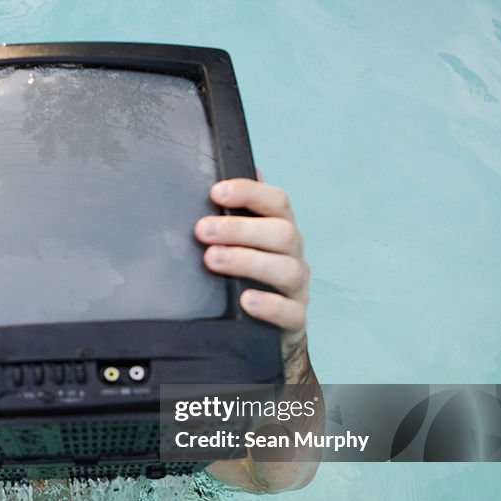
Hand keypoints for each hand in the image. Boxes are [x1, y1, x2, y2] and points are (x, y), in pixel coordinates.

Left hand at [194, 176, 313, 382]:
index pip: (276, 202)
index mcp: (280, 230)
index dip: (249, 193)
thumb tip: (232, 169)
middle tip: (203, 231)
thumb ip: (238, 213)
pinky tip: (245, 301)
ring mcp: (297, 288)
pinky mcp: (295, 319)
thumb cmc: (252, 277)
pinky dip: (268, 305)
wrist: (271, 330)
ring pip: (285, 269)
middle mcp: (294, 255)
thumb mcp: (243, 244)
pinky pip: (289, 312)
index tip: (216, 192)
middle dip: (240, 229)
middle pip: (281, 233)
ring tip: (213, 260)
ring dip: (247, 261)